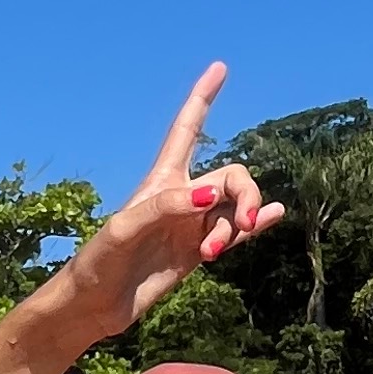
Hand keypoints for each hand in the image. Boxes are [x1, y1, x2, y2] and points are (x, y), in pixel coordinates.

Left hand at [57, 65, 285, 340]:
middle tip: (243, 226)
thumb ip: (166, 207)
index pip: (187, 130)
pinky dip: (260, 224)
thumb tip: (213, 197)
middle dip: (247, 196)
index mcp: (161, 182)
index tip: (219, 68)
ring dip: (237, 229)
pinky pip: (237, 232)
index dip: (202, 99)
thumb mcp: (124, 230)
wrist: (96, 305)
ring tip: (211, 253)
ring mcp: (192, 225)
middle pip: (233, 177)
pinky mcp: (198, 252)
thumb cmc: (98, 263)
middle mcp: (182, 198)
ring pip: (237, 210)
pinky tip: (276, 216)